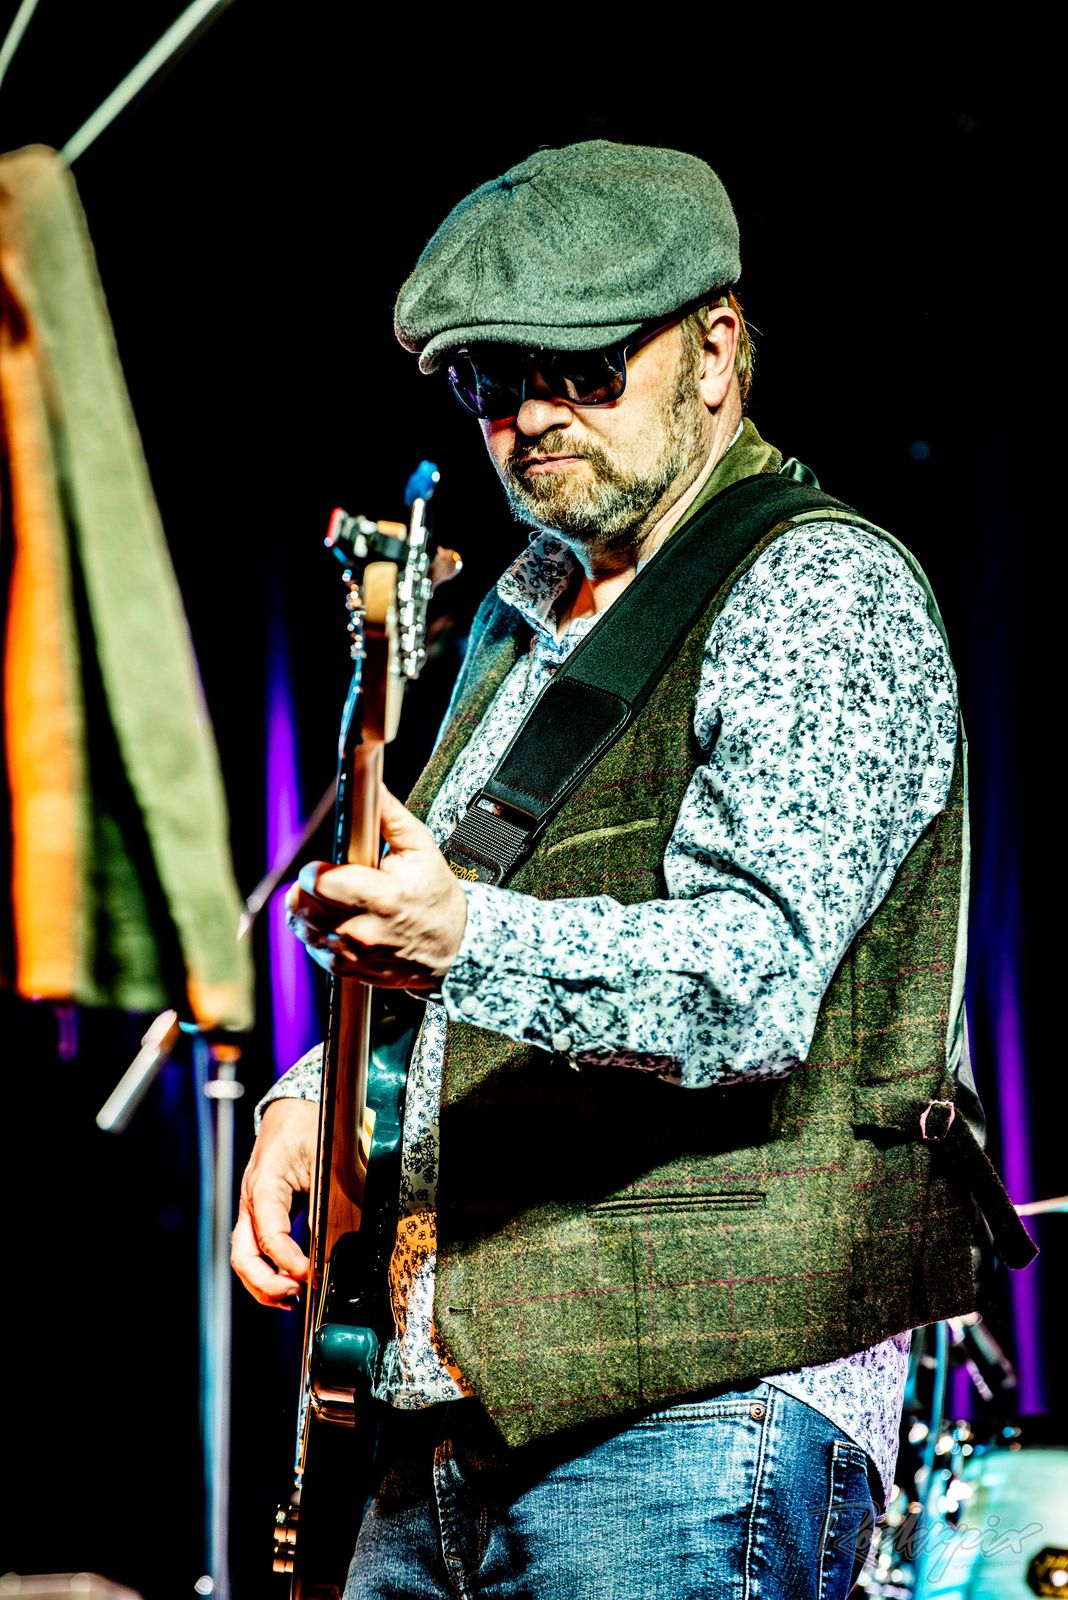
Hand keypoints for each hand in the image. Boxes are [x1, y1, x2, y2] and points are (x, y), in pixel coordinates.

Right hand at [231, 1098, 317, 1305]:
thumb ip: (326, 1196)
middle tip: (297, 1293)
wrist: (291, 1112)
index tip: (312, 1274)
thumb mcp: (325, 1155)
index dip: (289, 1261)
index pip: (270, 1234)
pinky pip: (255, 1251)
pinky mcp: (259, 1216)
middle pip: (244, 1255)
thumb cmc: (308, 1127)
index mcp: (264, 1184)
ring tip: (294, 1299)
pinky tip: (290, 1283)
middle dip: (266, 1283)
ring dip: (264, 1285)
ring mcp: (251, 1210)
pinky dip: (268, 1272)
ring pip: (245, 1258)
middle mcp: (250, 1201)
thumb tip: (333, 1240)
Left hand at [284, 785, 467, 987]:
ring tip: (332, 899)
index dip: (317, 868)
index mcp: (382, 898)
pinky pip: (312, 946)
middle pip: (303, 904)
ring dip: (309, 908)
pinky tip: (340, 921)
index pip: (319, 882)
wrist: (452, 947)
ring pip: (302, 926)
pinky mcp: (346, 969)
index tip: (327, 865)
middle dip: (310, 886)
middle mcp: (362, 931)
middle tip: (330, 880)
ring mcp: (352, 955)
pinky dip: (318, 932)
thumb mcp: (422, 850)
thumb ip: (389, 815)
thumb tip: (370, 786)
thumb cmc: (436, 898)